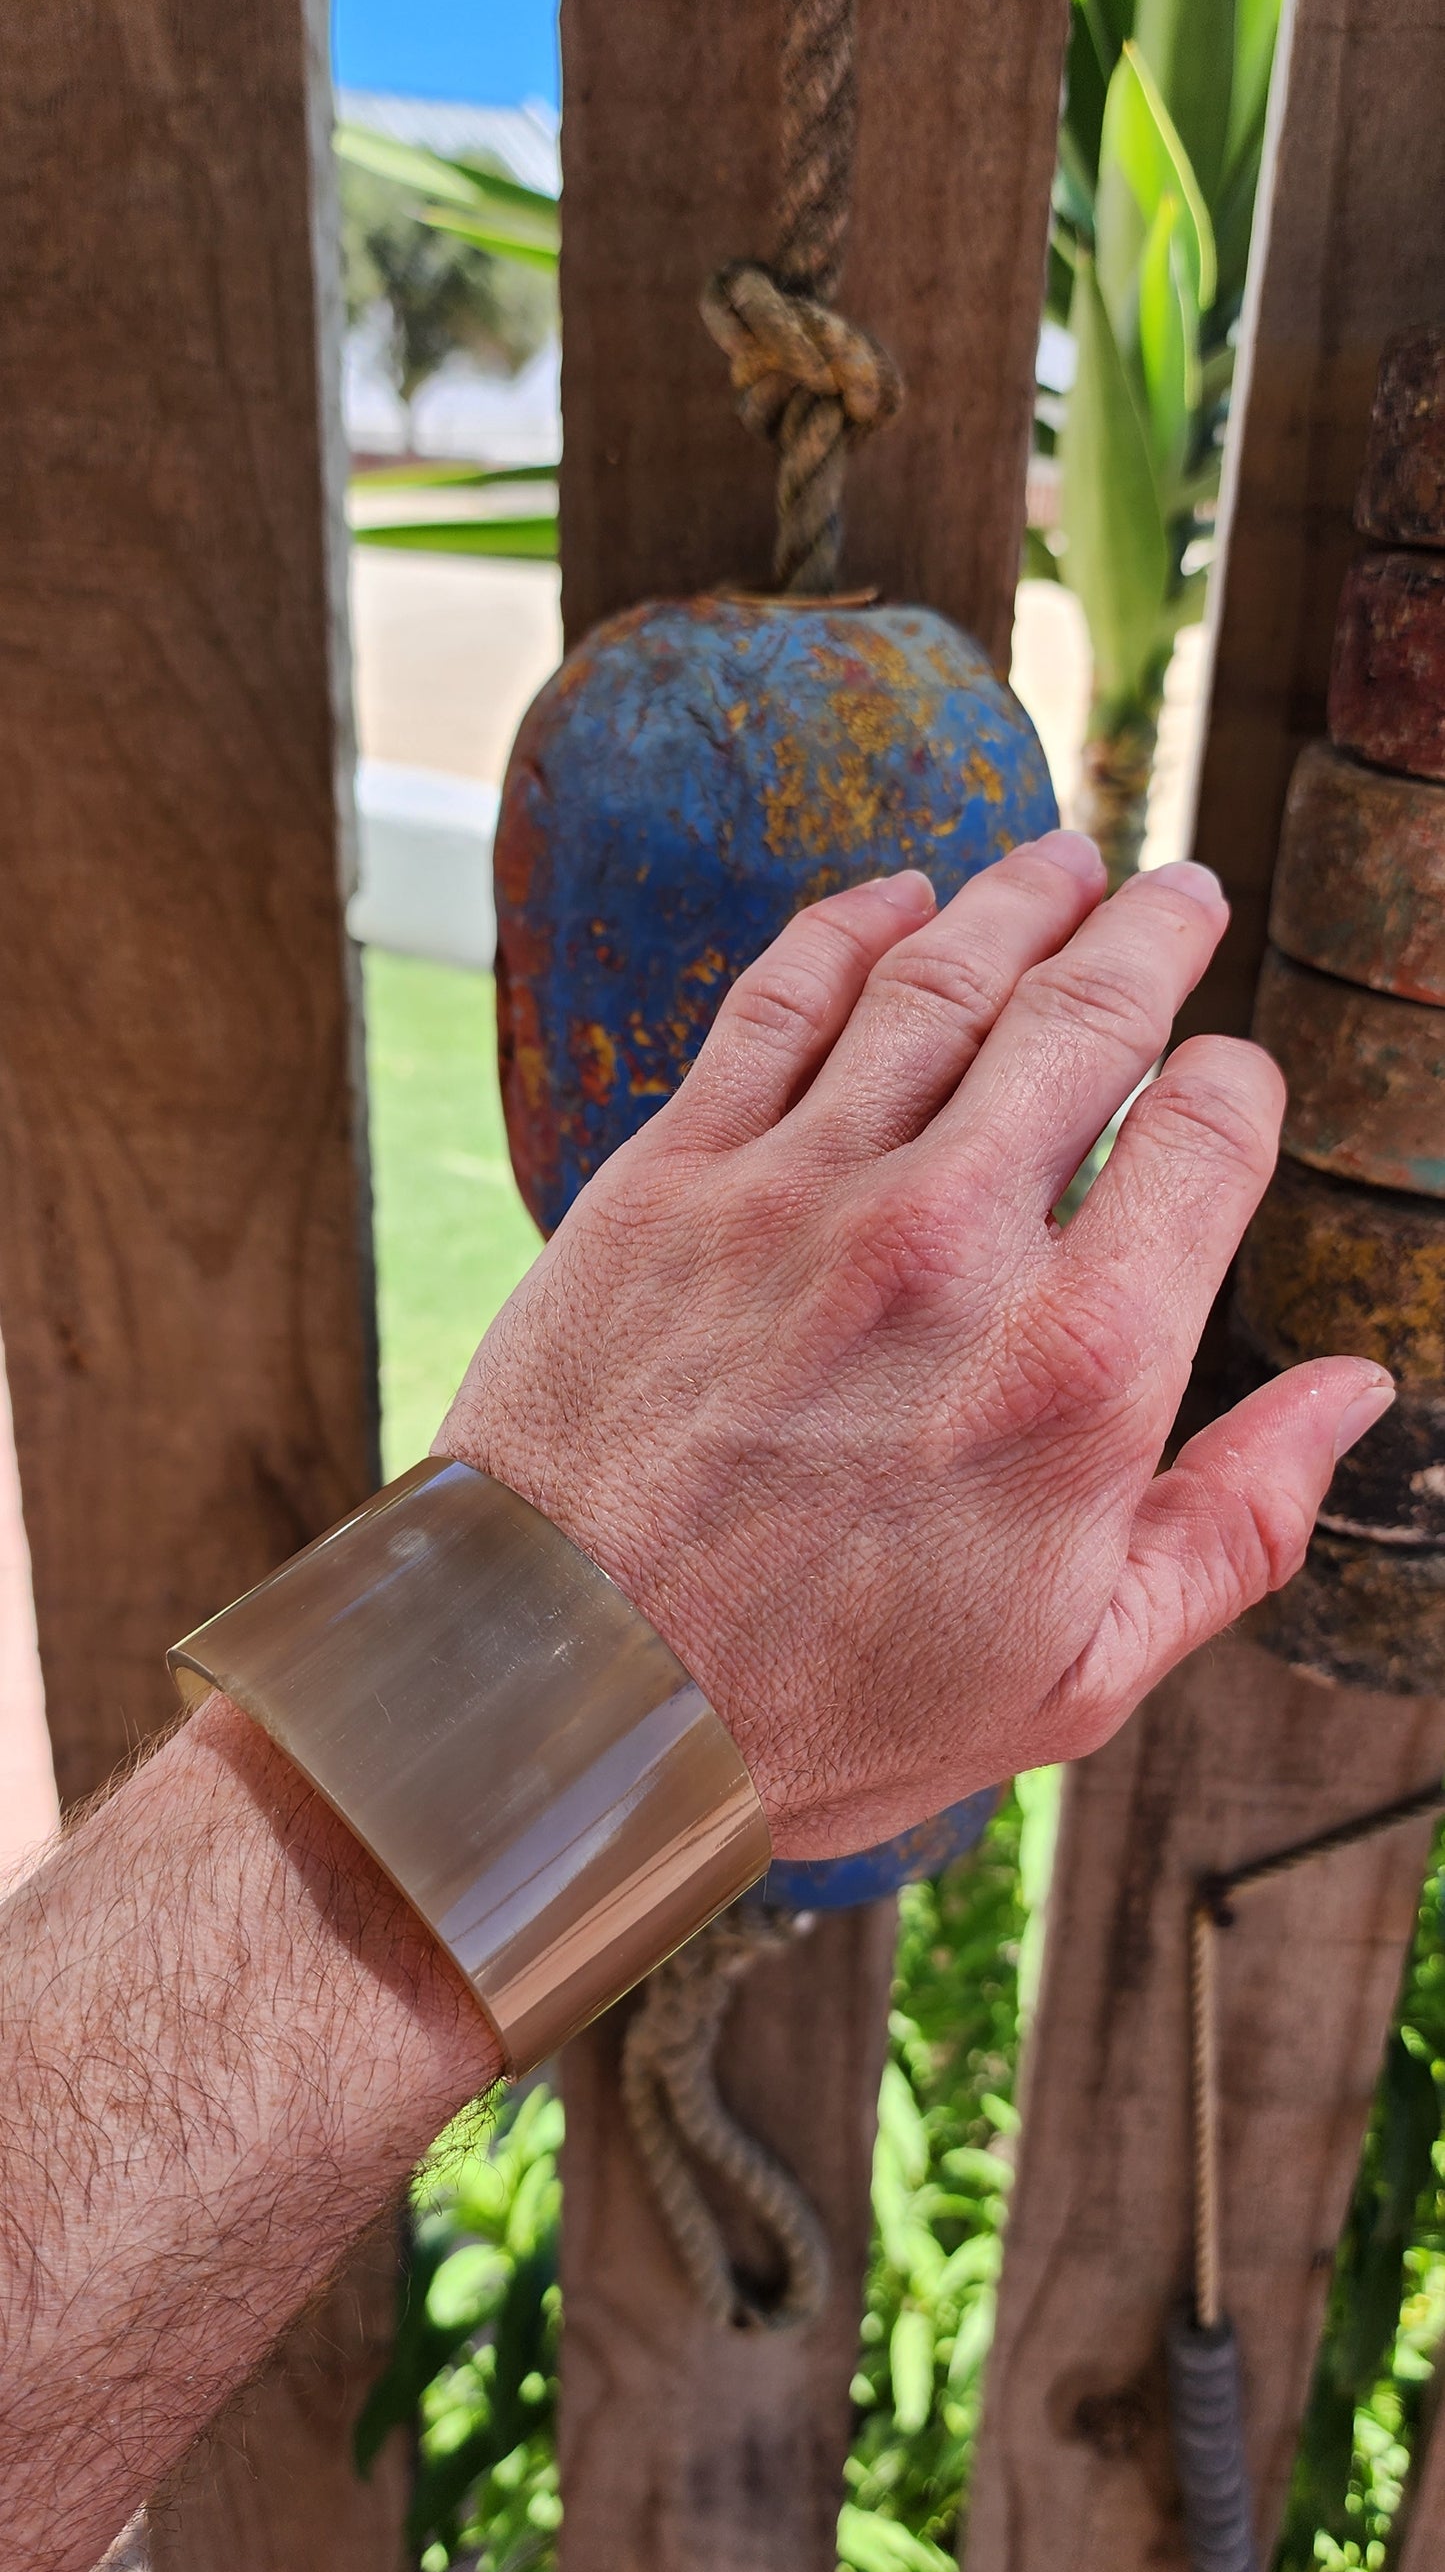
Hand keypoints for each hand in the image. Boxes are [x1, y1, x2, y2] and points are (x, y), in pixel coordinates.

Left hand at [441, 835, 1391, 1864]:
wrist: (561, 1704)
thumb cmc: (827, 1708)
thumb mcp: (1079, 1671)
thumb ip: (1239, 1522)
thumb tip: (1353, 1393)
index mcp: (1081, 1365)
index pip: (1211, 1134)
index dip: (1238, 1088)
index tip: (1228, 1088)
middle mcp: (953, 1245)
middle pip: (1087, 1015)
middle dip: (1153, 934)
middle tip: (1181, 890)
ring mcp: (801, 1194)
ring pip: (940, 982)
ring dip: (1016, 901)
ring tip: (1063, 862)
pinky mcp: (670, 1177)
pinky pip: (775, 1003)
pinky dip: (849, 932)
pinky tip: (895, 901)